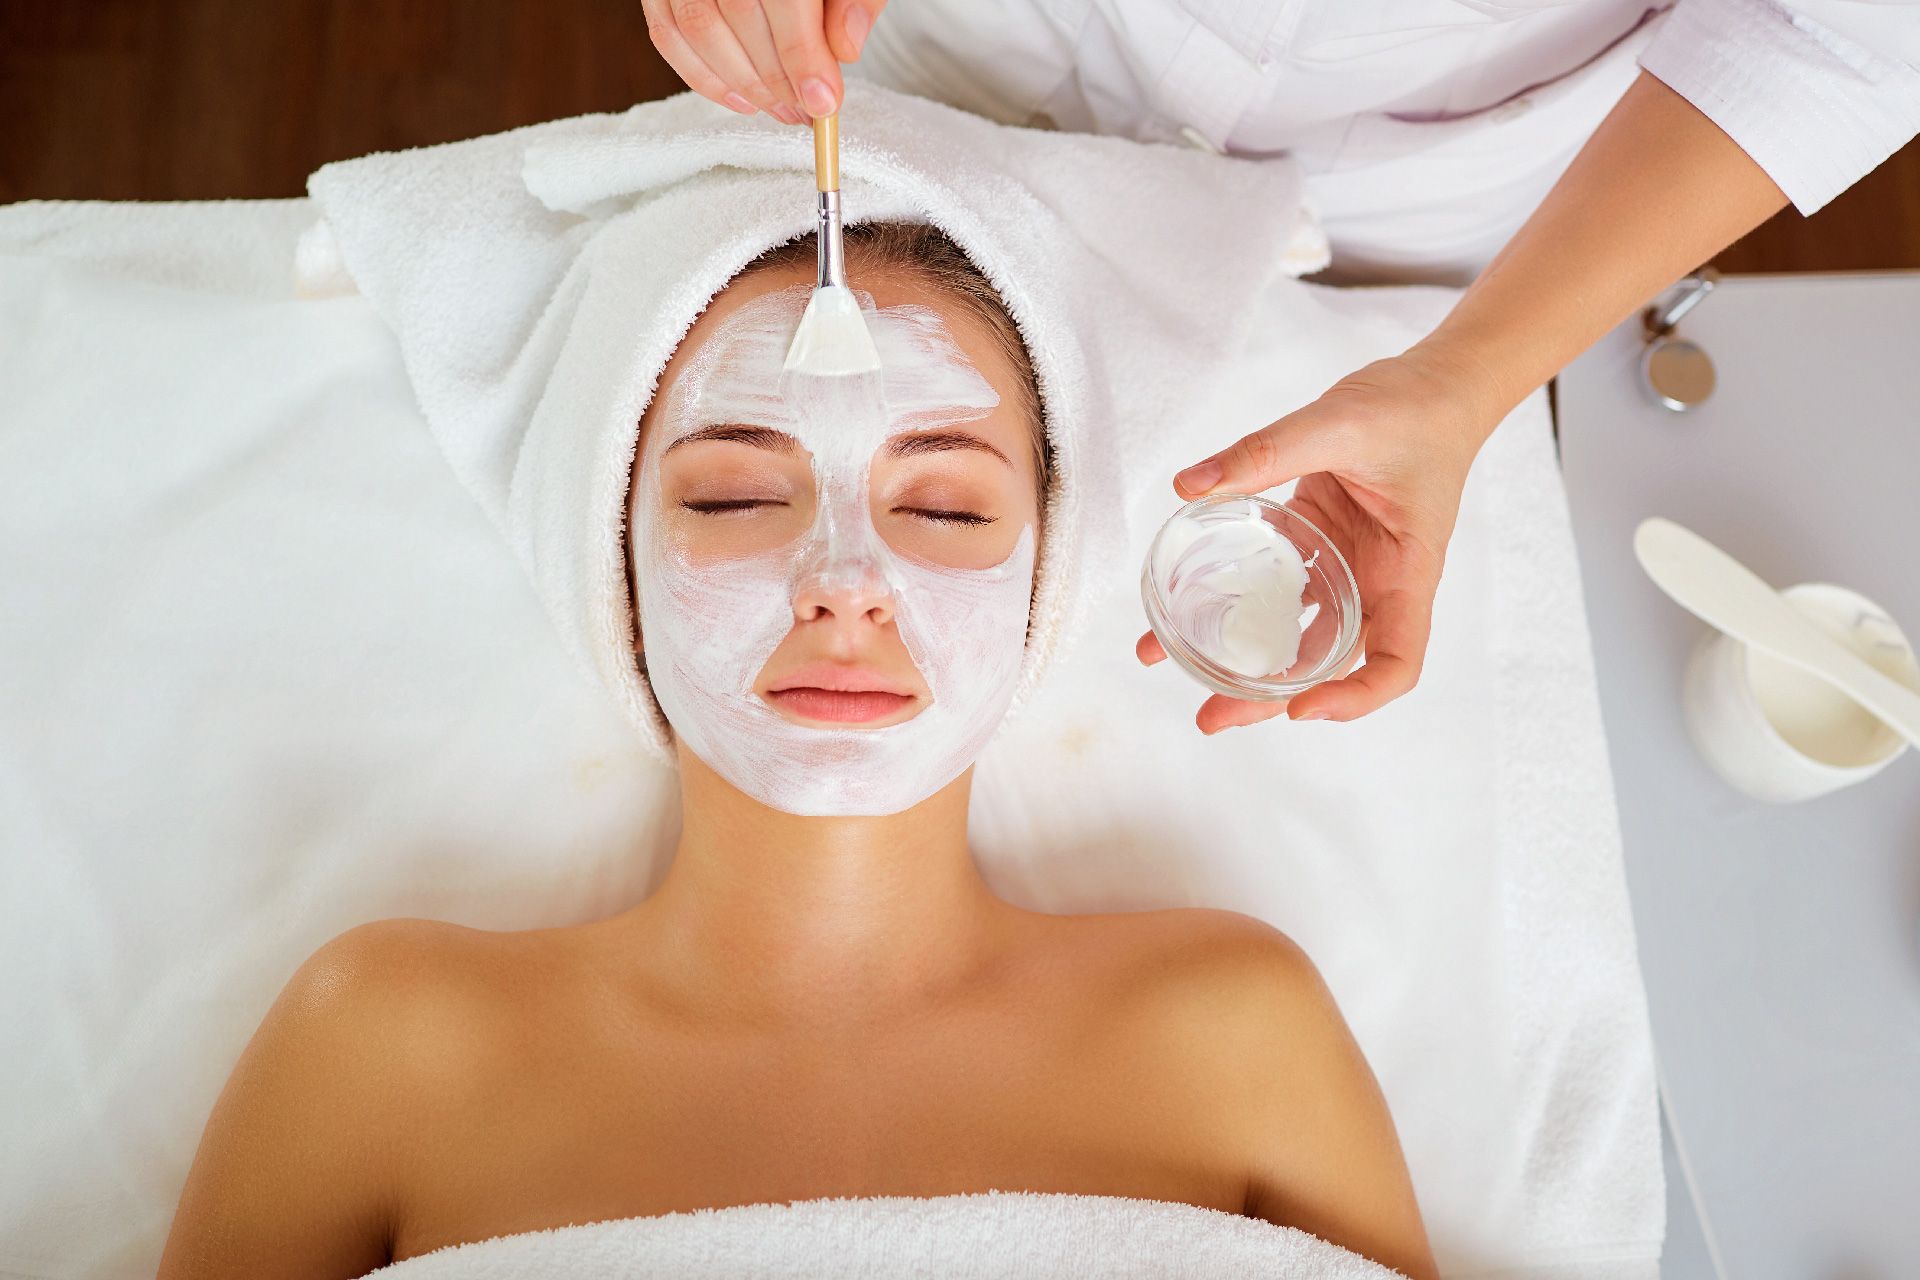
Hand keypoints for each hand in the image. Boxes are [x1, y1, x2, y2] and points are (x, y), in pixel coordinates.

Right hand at [642, 0, 884, 123]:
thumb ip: (853, 0)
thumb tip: (844, 50)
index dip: (802, 56)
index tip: (823, 101)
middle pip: (738, 15)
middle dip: (776, 78)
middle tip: (806, 112)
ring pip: (699, 29)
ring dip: (743, 84)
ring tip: (782, 110)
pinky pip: (668, 34)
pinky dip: (703, 77)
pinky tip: (742, 101)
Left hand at [1136, 342, 1512, 732]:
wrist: (1435, 385)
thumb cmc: (1414, 409)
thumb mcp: (1338, 423)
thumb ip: (1264, 452)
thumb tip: (1190, 484)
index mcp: (1407, 572)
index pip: (1397, 662)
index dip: (1354, 697)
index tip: (1301, 707)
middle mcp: (1377, 582)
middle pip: (1330, 664)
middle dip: (1271, 698)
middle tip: (1210, 717)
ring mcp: (1346, 568)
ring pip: (1296, 633)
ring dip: (1244, 658)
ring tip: (1179, 671)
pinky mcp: (1318, 545)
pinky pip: (1276, 587)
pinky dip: (1236, 601)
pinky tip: (1186, 605)